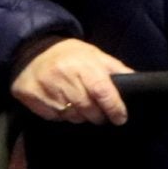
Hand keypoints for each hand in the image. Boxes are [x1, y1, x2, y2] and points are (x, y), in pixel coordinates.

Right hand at [11, 38, 131, 125]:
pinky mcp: (31, 98)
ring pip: (70, 116)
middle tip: (101, 115)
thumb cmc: (70, 54)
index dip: (114, 107)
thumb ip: (115, 69)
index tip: (121, 118)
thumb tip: (136, 81)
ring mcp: (46, 89)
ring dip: (80, 117)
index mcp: (84, 66)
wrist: (32, 50)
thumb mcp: (96, 55)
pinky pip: (53, 117)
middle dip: (98, 116)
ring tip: (83, 110)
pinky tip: (64, 106)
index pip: (102, 92)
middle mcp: (64, 78)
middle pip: (87, 108)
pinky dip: (62, 116)